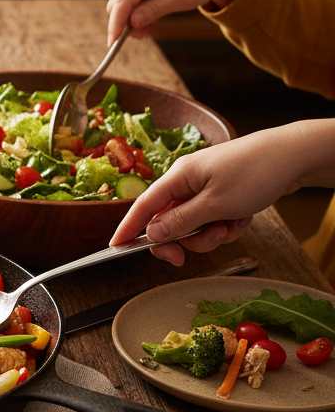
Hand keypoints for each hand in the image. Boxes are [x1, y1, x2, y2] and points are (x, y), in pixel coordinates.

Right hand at [105, 0, 249, 45]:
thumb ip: (156, 9)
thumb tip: (132, 23)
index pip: (124, 0)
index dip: (116, 23)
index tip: (113, 43)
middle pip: (117, 3)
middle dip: (126, 23)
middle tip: (147, 35)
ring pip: (120, 3)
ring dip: (132, 19)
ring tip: (153, 25)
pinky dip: (135, 12)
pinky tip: (150, 16)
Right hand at [110, 121, 334, 265]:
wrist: (295, 156)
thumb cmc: (255, 172)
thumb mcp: (216, 204)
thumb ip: (181, 221)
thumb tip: (153, 233)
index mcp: (178, 176)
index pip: (143, 205)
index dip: (128, 227)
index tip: (116, 246)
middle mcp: (188, 181)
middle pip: (170, 221)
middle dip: (184, 239)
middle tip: (190, 255)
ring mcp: (207, 188)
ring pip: (195, 224)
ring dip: (212, 233)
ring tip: (231, 225)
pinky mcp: (224, 194)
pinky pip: (215, 220)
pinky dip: (228, 225)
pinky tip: (243, 218)